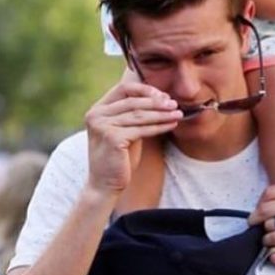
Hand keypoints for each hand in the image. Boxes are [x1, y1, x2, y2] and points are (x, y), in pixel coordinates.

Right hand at [83, 79, 182, 197]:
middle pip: (133, 101)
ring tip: (178, 113)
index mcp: (97, 109)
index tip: (163, 95)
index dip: (145, 90)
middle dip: (157, 102)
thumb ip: (134, 113)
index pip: (123, 89)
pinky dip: (159, 126)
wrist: (105, 185)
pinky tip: (171, 125)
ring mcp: (102, 126)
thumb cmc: (118, 157)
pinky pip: (142, 129)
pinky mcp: (112, 138)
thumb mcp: (125, 129)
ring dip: (161, 114)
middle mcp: (96, 115)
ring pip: (139, 115)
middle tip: (175, 104)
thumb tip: (161, 97)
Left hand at [248, 184, 274, 273]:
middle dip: (256, 218)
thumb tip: (265, 203)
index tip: (257, 212)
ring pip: (270, 224)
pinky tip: (273, 245)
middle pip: (266, 207)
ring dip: (266, 233)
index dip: (259, 203)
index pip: (269, 192)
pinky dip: (270, 243)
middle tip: (253, 225)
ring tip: (270, 237)